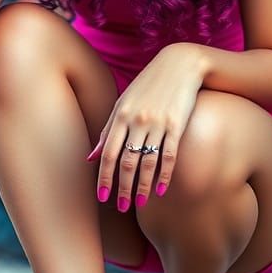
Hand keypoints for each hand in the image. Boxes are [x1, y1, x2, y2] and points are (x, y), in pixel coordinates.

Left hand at [86, 44, 203, 211]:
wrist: (180, 64)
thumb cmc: (148, 85)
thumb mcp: (124, 103)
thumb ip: (108, 130)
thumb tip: (90, 158)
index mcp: (121, 115)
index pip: (108, 153)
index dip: (104, 178)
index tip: (102, 198)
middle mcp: (137, 120)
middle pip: (127, 161)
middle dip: (122, 187)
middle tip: (122, 207)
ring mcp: (157, 122)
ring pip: (147, 162)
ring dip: (142, 186)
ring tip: (139, 203)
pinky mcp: (176, 124)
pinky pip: (169, 155)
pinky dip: (164, 175)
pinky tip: (160, 190)